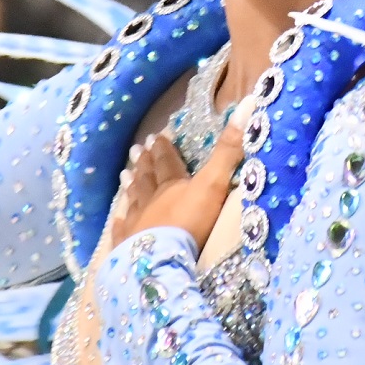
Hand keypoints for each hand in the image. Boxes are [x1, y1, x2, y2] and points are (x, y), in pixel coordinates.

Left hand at [109, 97, 253, 247]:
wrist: (159, 260)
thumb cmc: (189, 222)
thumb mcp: (214, 184)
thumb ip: (229, 150)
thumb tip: (248, 104)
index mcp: (171, 185)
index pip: (166, 161)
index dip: (162, 148)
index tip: (154, 135)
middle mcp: (150, 200)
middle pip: (147, 178)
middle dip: (144, 163)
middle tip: (137, 149)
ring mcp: (135, 223)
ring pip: (133, 199)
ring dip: (131, 186)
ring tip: (125, 173)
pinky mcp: (125, 246)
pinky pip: (120, 230)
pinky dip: (119, 222)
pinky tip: (116, 218)